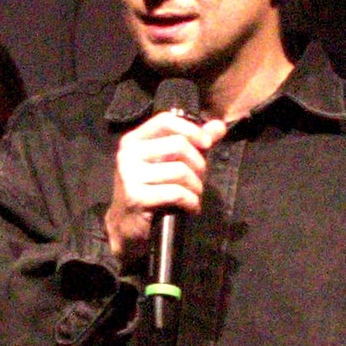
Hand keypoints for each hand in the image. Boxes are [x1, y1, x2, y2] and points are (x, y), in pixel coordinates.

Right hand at [98, 103, 214, 268]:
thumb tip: (219, 126)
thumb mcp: (168, 163)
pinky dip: (191, 201)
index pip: (165, 121)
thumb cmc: (150, 190)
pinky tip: (191, 207)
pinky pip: (176, 193)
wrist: (125, 225)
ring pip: (180, 171)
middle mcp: (128, 154)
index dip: (190, 130)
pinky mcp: (136, 196)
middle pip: (178, 145)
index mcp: (134, 140)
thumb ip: (193, 143)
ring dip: (196, 187)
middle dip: (198, 164)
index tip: (206, 144)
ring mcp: (130, 175)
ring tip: (194, 196)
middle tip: (198, 180)